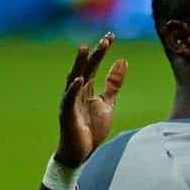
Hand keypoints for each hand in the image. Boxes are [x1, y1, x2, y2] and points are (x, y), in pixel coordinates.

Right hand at [56, 32, 127, 167]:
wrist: (83, 153)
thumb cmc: (92, 128)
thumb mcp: (108, 103)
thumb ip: (114, 84)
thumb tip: (122, 61)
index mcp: (86, 88)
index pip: (94, 65)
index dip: (102, 51)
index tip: (111, 36)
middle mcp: (76, 91)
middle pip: (85, 68)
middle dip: (95, 53)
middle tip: (106, 39)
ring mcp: (70, 102)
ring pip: (74, 79)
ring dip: (79, 64)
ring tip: (85, 49)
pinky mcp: (67, 114)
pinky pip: (68, 99)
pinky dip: (72, 89)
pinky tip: (78, 79)